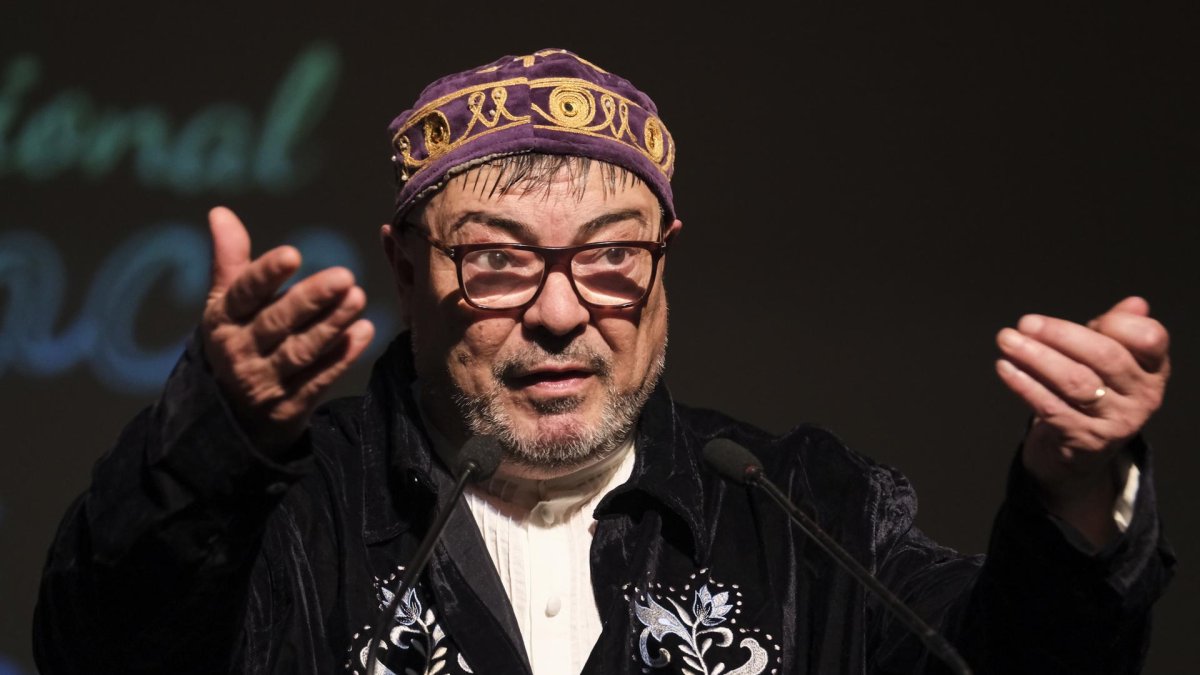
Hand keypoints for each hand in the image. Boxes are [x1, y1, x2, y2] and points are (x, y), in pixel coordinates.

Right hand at [202, 207, 374, 454]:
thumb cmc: (237, 342)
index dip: (265, 275)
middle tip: (345, 276)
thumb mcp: (225, 305)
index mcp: (222, 321)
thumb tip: (220, 212)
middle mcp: (240, 352)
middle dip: (310, 300)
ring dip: (332, 326)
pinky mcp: (289, 407)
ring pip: (300, 352)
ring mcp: (264, 383)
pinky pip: (318, 380)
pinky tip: (363, 332)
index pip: (242, 295)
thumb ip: (231, 261)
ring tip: (359, 298)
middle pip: (276, 324)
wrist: (229, 416)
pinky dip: (341, 357)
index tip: (292, 253)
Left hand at [994, 296, 1169, 545]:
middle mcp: (1143, 397)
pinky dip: (1024, 385)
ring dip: (1036, 357)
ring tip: (1007, 340)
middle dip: (1061, 335)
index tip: (1090, 317)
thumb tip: (1134, 304)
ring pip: (1075, 382)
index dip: (1118, 324)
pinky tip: (1005, 367)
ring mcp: (1116, 422)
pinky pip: (1051, 407)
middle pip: (1105, 356)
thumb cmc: (1094, 391)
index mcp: (1153, 369)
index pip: (1149, 338)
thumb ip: (1117, 329)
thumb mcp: (1109, 359)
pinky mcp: (1084, 440)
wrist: (1080, 452)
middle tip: (1026, 323)